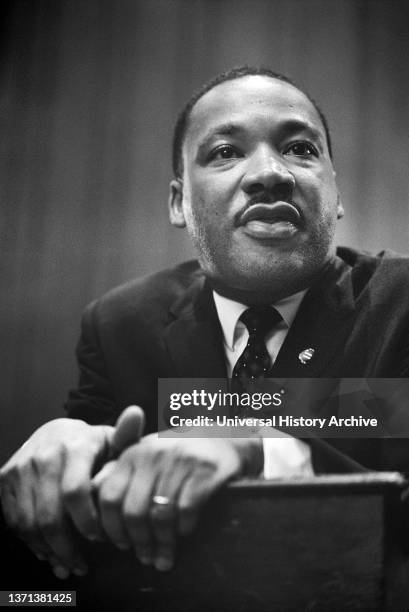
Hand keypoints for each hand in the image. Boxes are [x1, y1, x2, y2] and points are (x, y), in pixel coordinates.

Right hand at [0, 406, 143, 578]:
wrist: (54, 432)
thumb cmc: (92, 445)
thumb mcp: (112, 440)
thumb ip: (126, 436)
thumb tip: (137, 413)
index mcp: (75, 445)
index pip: (75, 491)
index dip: (86, 521)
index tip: (99, 537)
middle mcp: (44, 455)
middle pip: (50, 515)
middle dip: (67, 547)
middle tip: (81, 565)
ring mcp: (21, 467)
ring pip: (29, 522)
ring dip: (48, 550)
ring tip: (66, 564)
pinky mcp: (5, 478)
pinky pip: (14, 520)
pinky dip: (30, 542)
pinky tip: (47, 552)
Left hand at [95, 433, 262, 570]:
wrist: (222, 438)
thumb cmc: (176, 453)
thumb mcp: (145, 455)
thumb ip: (119, 473)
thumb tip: (93, 501)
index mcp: (133, 453)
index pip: (110, 496)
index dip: (111, 527)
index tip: (119, 544)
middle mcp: (153, 454)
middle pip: (133, 511)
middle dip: (138, 542)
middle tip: (144, 558)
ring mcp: (179, 461)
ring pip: (160, 515)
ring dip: (162, 543)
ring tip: (164, 558)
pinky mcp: (204, 470)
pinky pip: (187, 510)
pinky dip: (184, 528)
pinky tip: (185, 534)